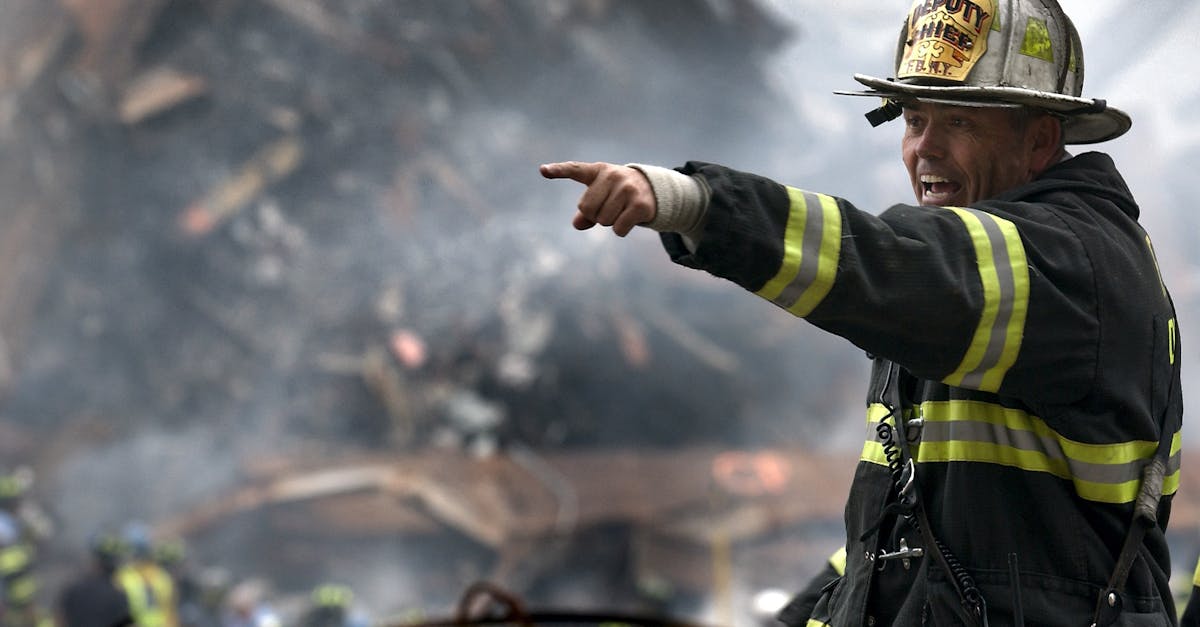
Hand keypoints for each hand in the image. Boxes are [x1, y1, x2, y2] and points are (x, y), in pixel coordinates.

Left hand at [540, 161, 656, 236]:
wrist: (653, 189)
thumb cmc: (618, 193)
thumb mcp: (601, 196)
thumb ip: (585, 211)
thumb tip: (578, 224)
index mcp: (598, 171)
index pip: (574, 169)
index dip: (558, 171)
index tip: (542, 170)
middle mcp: (612, 176)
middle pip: (587, 209)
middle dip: (595, 215)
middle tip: (609, 207)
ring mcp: (627, 189)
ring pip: (603, 220)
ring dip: (610, 222)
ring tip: (621, 210)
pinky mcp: (640, 204)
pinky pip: (618, 229)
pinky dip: (621, 230)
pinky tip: (630, 218)